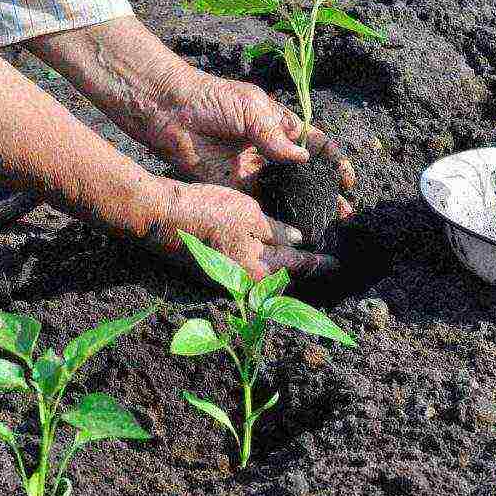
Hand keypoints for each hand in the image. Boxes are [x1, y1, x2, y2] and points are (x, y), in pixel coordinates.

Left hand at [139, 71, 356, 217]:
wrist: (172, 111)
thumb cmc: (213, 100)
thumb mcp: (252, 109)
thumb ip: (277, 137)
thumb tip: (303, 159)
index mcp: (279, 125)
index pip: (315, 145)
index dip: (334, 161)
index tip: (348, 180)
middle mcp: (270, 150)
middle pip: (305, 174)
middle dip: (326, 191)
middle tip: (344, 211)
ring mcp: (254, 170)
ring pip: (287, 192)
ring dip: (306, 207)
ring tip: (327, 224)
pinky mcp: (236, 186)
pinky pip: (261, 203)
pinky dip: (278, 215)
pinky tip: (295, 228)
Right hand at [151, 181, 339, 280]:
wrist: (159, 217)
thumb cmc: (206, 213)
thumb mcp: (249, 214)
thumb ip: (275, 229)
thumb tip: (296, 240)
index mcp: (257, 270)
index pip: (297, 266)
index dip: (318, 263)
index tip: (336, 264)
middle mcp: (242, 281)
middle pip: (279, 276)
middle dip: (299, 268)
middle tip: (319, 259)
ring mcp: (224, 278)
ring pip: (260, 272)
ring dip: (278, 265)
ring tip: (295, 253)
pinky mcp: (209, 269)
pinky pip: (243, 267)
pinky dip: (257, 259)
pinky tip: (262, 246)